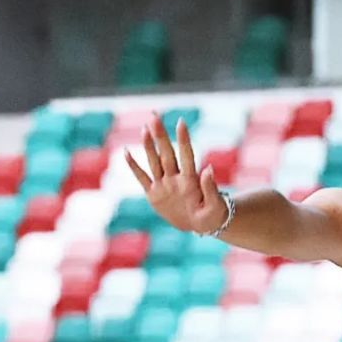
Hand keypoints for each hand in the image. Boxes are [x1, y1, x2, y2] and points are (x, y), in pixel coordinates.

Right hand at [124, 114, 228, 234]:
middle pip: (166, 154)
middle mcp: (175, 178)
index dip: (183, 140)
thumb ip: (210, 188)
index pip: (186, 155)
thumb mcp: (214, 207)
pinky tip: (126, 152)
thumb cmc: (212, 215)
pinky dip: (134, 166)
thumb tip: (209, 168)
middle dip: (160, 135)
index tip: (181, 122)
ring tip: (144, 128)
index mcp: (190, 180)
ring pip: (154, 162)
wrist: (202, 225)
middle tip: (154, 116)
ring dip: (149, 146)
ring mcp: (164, 185)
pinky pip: (142, 178)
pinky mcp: (154, 195)